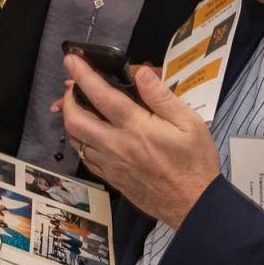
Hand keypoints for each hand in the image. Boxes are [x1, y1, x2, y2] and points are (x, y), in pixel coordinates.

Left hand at [56, 56, 218, 227]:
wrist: (194, 205)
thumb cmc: (195, 161)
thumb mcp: (189, 122)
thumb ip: (161, 96)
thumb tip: (139, 72)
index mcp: (136, 128)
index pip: (101, 96)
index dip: (83, 75)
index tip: (71, 59)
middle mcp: (116, 145)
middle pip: (76, 120)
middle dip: (68, 100)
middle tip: (73, 87)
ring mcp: (110, 164)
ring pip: (76, 139)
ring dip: (72, 120)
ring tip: (78, 107)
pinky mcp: (111, 178)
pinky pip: (86, 157)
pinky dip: (81, 140)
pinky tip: (91, 134)